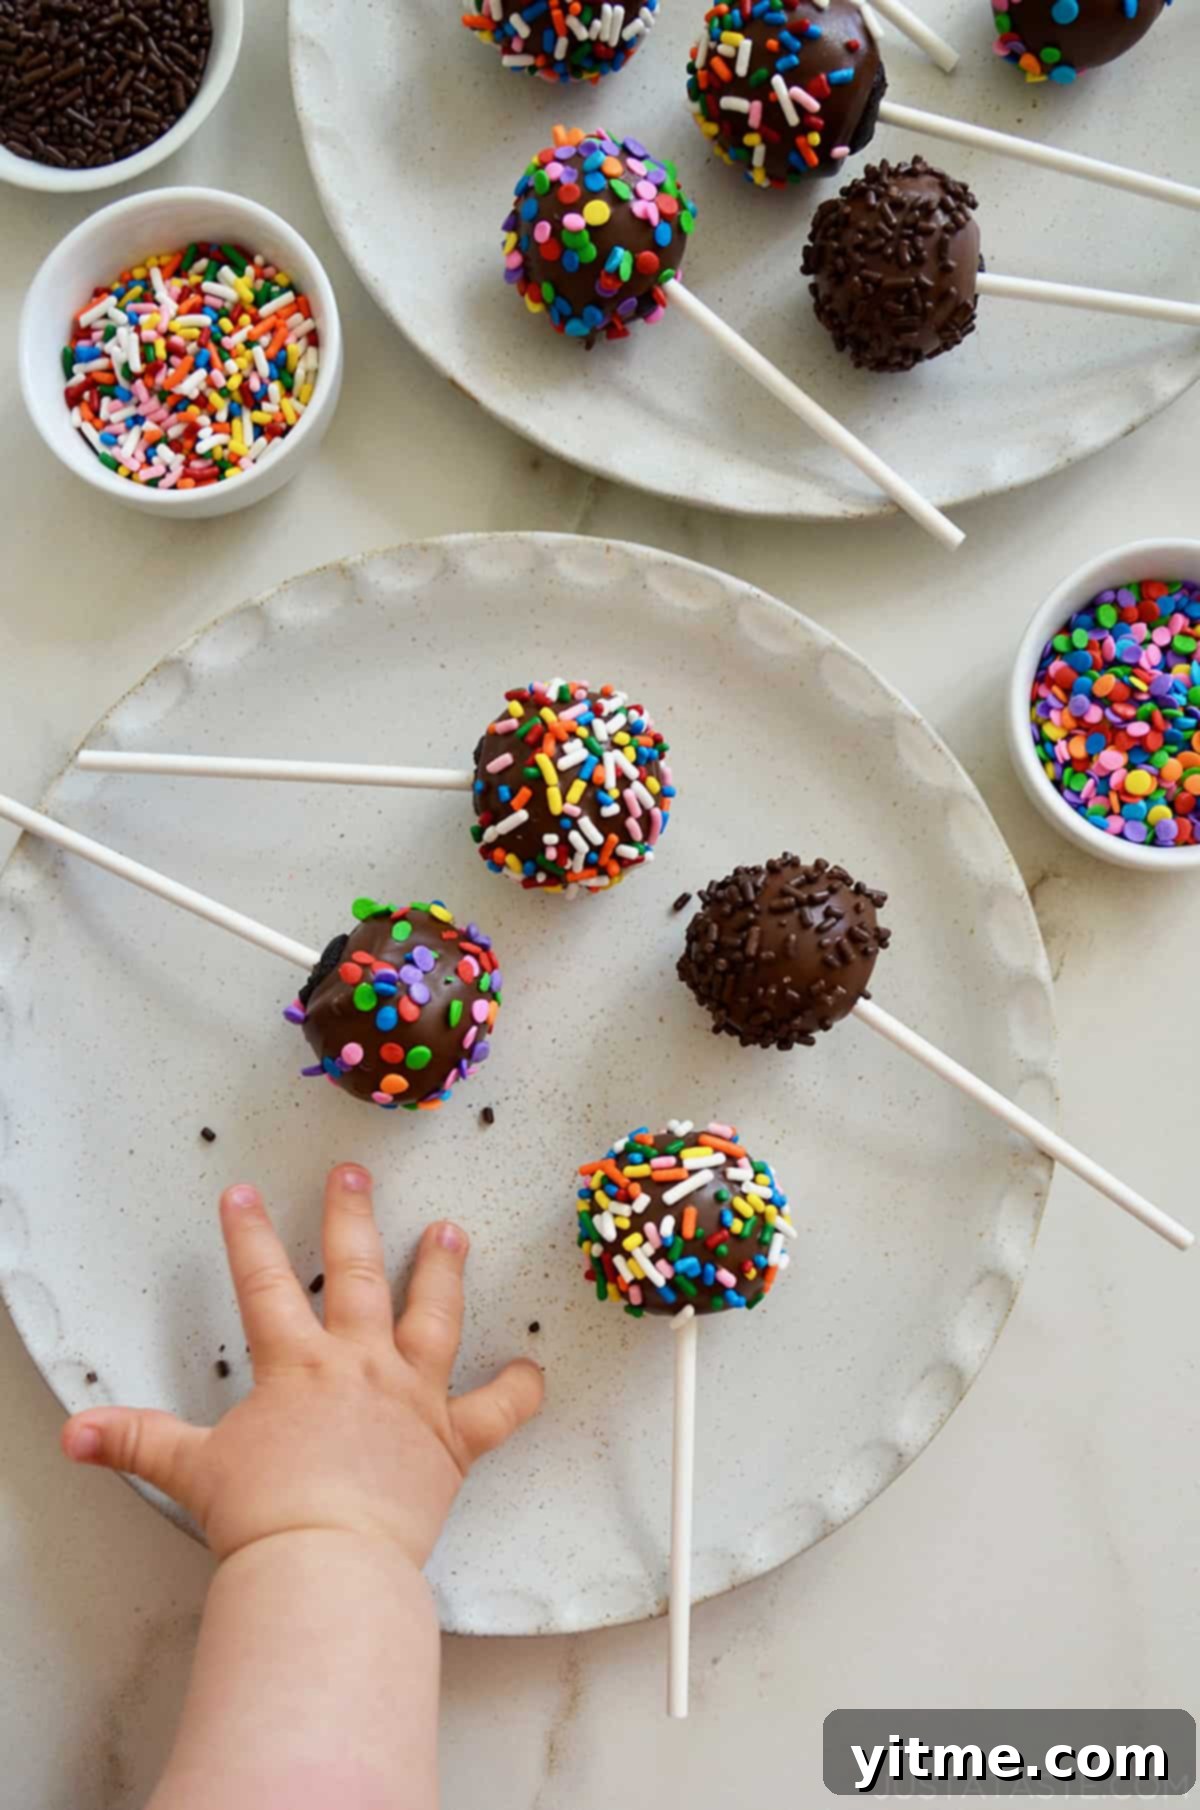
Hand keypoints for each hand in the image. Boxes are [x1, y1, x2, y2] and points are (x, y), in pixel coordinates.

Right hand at [61, 1165, 543, 1567]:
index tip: (243, 1193)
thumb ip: (140, 1440)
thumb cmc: (263, 1517)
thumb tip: (76, 1433)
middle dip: (351, 1218)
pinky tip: (534, 1370)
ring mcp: (413, 1397)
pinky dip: (519, 1392)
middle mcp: (361, 1366)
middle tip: (354, 1174)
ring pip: (435, 1319)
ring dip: (443, 1273)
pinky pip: (498, 1412)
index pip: (263, 1284)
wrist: (325, 1562)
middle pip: (357, 1275)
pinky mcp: (453, 1441)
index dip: (248, 1236)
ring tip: (451, 1233)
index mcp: (299, 1365)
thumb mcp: (192, 1471)